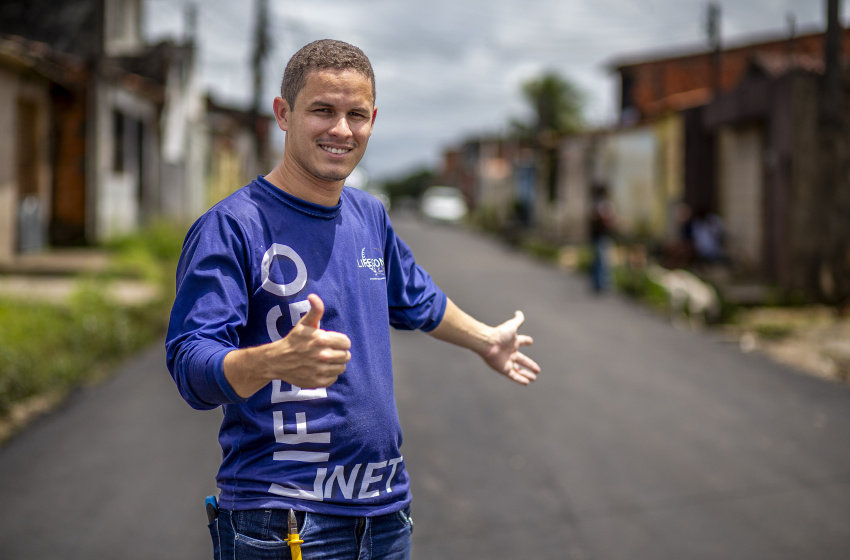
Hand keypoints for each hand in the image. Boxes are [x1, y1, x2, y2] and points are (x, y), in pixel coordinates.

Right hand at [223, 294, 350, 397]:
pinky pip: (334, 379)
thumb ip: (315, 310)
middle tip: (328, 351)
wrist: (277, 360)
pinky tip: (320, 369)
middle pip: (346, 356)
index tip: (332, 342)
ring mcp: (321, 370)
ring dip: (335, 364)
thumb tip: (313, 296)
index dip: (340, 342)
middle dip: (339, 352)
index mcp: (322, 340)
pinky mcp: (318, 382)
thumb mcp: (304, 323)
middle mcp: (324, 356)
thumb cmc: (294, 340)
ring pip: (341, 368)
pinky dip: (329, 375)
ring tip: (324, 360)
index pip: (346, 343)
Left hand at [480, 311, 539, 384]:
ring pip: (519, 370)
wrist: (488, 343)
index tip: (530, 341)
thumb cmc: (500, 334)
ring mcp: (507, 361)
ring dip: (526, 374)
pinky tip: (527, 382)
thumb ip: (517, 320)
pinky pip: (513, 376)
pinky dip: (520, 380)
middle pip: (522, 360)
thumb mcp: (512, 326)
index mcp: (512, 342)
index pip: (521, 342)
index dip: (526, 341)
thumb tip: (519, 312)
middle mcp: (510, 352)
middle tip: (537, 369)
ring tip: (534, 378)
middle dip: (530, 364)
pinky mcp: (504, 369)